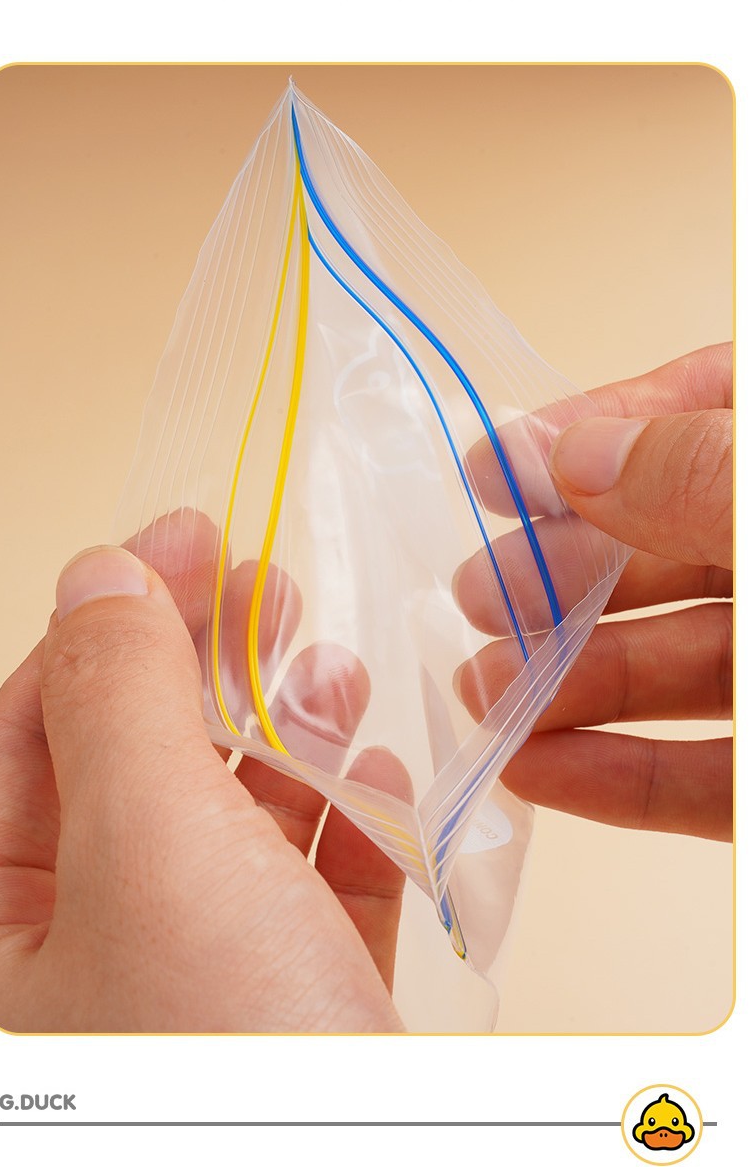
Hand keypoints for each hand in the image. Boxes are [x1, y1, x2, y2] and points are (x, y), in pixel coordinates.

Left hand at [0, 515, 405, 1033]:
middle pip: (136, 769)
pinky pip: (316, 892)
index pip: (24, 737)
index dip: (103, 626)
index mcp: (8, 937)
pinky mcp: (306, 1018)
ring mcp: (204, 994)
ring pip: (235, 827)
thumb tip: (97, 575)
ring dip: (290, 736)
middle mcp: (96, 964)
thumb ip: (119, 693)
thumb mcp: (151, 840)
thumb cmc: (235, 1052)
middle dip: (206, 666)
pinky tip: (379, 777)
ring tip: (334, 678)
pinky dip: (350, 823)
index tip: (187, 543)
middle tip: (269, 589)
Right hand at [455, 343, 731, 839]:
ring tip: (484, 697)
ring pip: (681, 667)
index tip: (497, 467)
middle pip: (673, 545)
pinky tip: (541, 772)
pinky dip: (623, 777)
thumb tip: (580, 457)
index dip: (598, 428)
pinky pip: (709, 775)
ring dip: (571, 682)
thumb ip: (698, 474)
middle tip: (477, 597)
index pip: (705, 410)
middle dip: (562, 574)